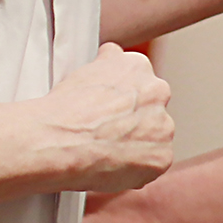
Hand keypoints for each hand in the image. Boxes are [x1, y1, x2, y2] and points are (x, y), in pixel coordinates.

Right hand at [36, 43, 174, 192]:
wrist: (58, 140)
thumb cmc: (65, 108)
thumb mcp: (86, 70)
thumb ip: (108, 63)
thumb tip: (112, 54)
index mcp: (139, 67)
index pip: (141, 83)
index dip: (124, 101)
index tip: (110, 111)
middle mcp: (157, 92)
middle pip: (151, 109)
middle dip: (134, 121)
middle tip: (108, 133)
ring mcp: (164, 125)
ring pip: (155, 137)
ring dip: (138, 144)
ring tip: (107, 152)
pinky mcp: (162, 156)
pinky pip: (153, 163)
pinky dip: (138, 168)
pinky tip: (114, 165)